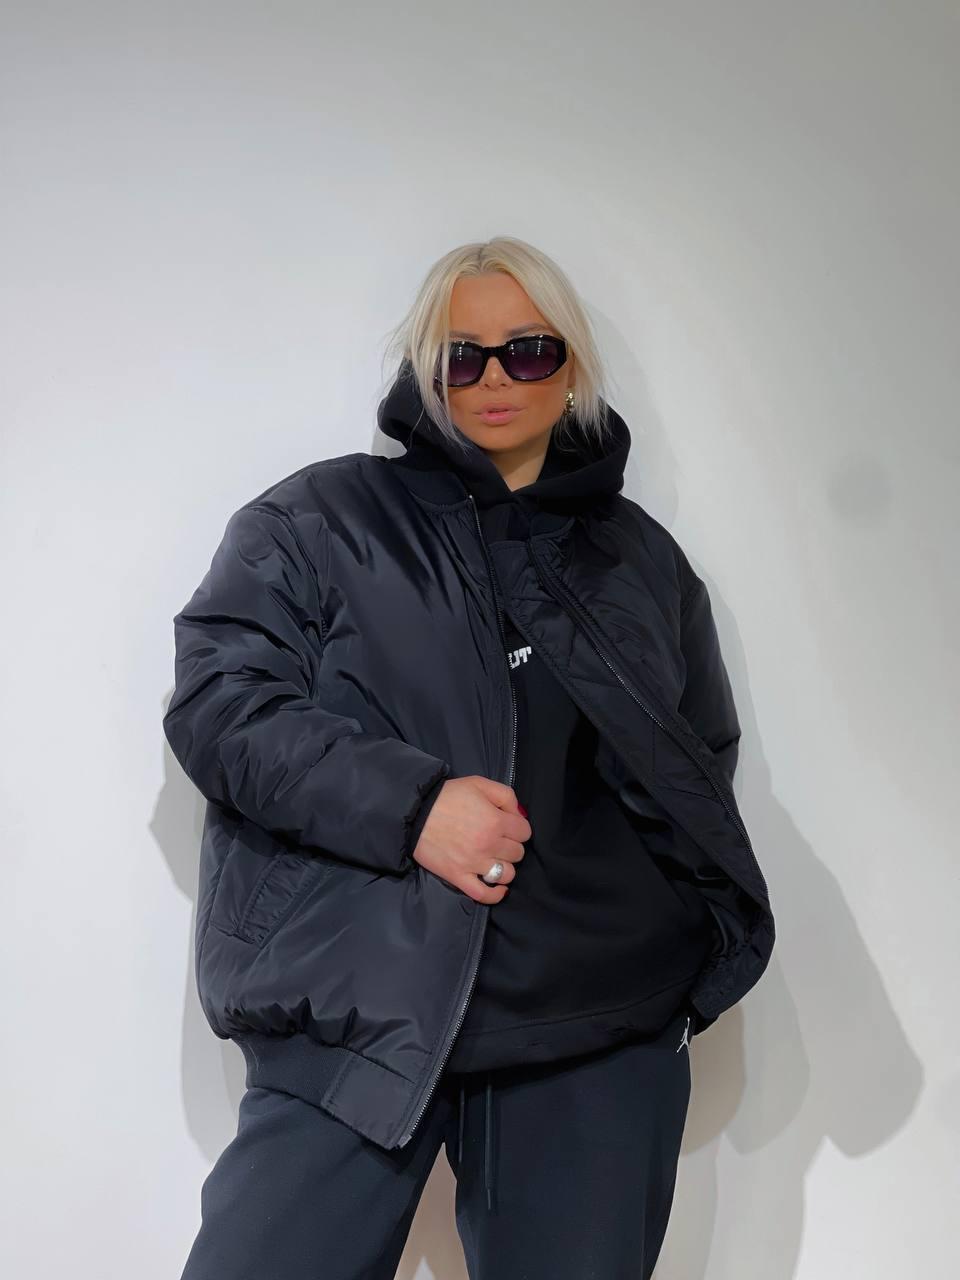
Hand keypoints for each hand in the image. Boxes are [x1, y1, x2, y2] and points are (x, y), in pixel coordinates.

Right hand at [411, 776, 530, 902]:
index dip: (518, 827)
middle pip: (518, 853)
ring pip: (507, 874)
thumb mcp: (479, 784)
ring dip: (505, 866)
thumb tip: (520, 814)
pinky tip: (498, 887)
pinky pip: (484, 894)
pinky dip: (496, 894)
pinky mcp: (459, 877)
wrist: (415, 813)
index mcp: (496, 821)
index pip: (525, 832)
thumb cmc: (447, 796)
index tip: (507, 825)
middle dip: (511, 845)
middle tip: (498, 839)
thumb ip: (505, 796)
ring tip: (494, 859)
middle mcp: (489, 845)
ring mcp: (474, 864)